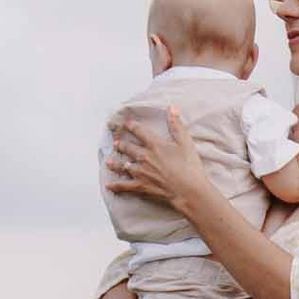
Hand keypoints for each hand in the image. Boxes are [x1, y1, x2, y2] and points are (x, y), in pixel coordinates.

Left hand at [106, 102, 209, 216]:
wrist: (189, 191)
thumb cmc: (190, 168)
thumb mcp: (186, 143)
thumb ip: (176, 125)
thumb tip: (172, 107)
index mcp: (154, 145)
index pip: (139, 131)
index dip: (131, 126)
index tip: (126, 123)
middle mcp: (144, 157)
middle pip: (128, 148)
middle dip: (121, 144)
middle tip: (116, 143)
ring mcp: (141, 172)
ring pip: (122, 166)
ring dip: (114, 163)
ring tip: (108, 162)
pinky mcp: (141, 186)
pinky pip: (124, 185)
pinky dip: (116, 186)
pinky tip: (109, 185)